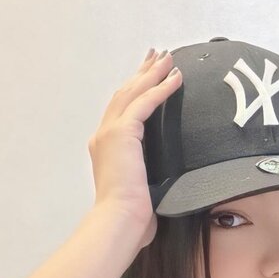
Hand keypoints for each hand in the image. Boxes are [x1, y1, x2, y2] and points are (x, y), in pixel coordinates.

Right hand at [88, 48, 182, 249]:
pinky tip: (175, 78)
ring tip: (168, 59)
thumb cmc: (131, 220)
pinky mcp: (122, 133)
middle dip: (142, 74)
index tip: (148, 78)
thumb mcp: (141, 194)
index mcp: (106, 150)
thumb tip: (167, 188)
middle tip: (157, 56)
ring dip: (152, 74)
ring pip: (133, 93)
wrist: (119, 222)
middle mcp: (104, 136)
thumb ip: (148, 182)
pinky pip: (144, 103)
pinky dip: (160, 89)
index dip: (135, 92)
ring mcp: (110, 133)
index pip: (121, 113)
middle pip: (124, 95)